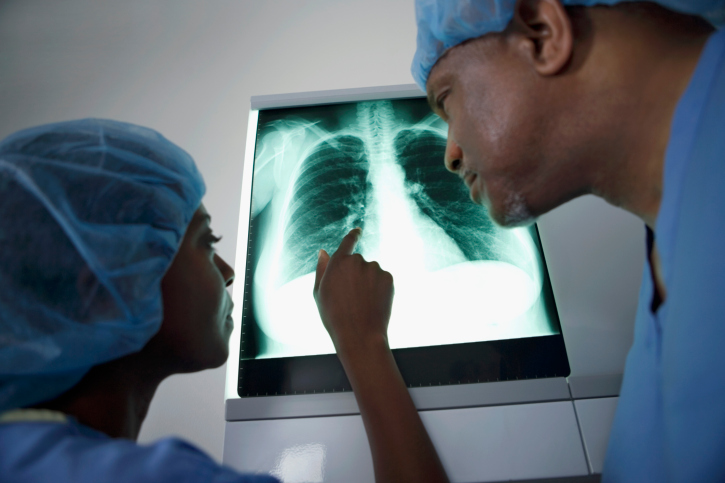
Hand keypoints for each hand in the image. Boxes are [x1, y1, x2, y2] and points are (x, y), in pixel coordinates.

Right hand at [313, 228, 393, 354]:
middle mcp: (358, 261)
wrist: (360, 335)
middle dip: (356, 274)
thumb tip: (323, 252)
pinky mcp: (388, 278)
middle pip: (358, 262)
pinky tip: (372, 303)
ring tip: (361, 303)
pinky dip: (379, 288)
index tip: (357, 231)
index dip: (353, 235)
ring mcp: (375, 269)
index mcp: (339, 262)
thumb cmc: (335, 317)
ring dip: (368, 282)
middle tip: (350, 297)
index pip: (348, 242)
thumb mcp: (320, 293)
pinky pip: (382, 279)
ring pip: (371, 271)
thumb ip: (322, 269)